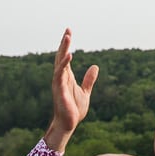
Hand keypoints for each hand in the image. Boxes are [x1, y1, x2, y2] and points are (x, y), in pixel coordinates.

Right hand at [45, 29, 98, 151]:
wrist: (69, 124)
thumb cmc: (74, 109)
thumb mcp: (85, 91)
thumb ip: (89, 79)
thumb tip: (95, 66)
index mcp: (66, 77)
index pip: (65, 57)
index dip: (66, 45)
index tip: (68, 31)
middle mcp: (61, 78)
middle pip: (61, 57)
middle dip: (64, 44)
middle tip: (68, 30)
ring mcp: (59, 83)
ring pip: (60, 63)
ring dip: (63, 50)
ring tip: (67, 38)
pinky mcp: (60, 90)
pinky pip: (60, 75)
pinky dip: (63, 65)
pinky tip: (69, 56)